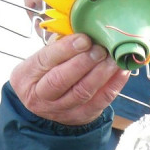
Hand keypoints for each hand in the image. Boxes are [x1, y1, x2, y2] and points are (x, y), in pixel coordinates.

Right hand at [11, 33, 129, 125]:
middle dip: (84, 62)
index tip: (84, 38)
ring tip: (113, 59)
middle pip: (61, 80)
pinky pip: (100, 102)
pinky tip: (122, 71)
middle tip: (100, 49)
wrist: (43, 106)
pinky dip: (113, 85)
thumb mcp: (41, 60)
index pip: (45, 60)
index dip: (66, 49)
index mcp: (27, 76)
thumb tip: (86, 32)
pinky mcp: (80, 116)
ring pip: (82, 92)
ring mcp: (61, 109)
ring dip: (101, 74)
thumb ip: (59, 48)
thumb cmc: (44, 74)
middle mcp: (40, 96)